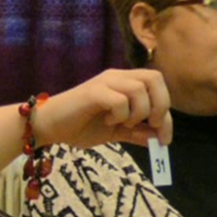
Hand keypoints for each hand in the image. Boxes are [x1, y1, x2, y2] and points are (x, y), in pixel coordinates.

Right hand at [32, 68, 172, 149]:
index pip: (158, 86)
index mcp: (125, 82)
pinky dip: (120, 114)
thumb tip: (159, 140)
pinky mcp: (93, 92)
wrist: (49, 126)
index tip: (164, 139)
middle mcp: (117, 77)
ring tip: (123, 124)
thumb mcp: (116, 132)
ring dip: (138, 112)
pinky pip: (119, 99)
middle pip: (154, 78)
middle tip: (150, 126)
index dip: (167, 114)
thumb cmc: (80, 126)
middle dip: (160, 106)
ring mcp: (105, 82)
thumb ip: (137, 133)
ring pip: (138, 89)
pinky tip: (109, 121)